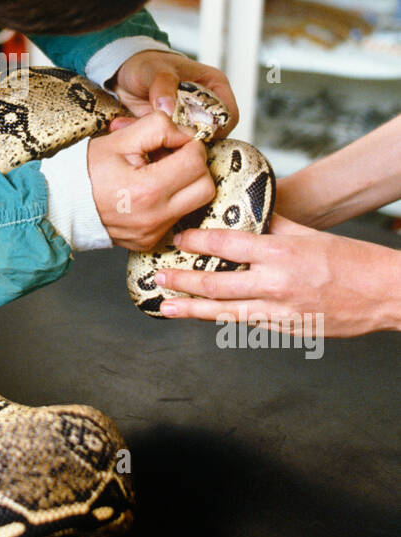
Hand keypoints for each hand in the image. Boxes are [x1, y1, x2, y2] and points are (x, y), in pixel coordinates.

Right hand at [87, 111, 215, 249]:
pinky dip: (170, 202)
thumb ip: (158, 128)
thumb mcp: (119, 138)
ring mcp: (154, 233)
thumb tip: (185, 133)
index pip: (196, 161)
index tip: (174, 141)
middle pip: (206, 187)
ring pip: (195, 204)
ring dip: (185, 185)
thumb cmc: (86, 171)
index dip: (189, 144)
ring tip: (160, 173)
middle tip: (173, 156)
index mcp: (147, 189)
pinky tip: (148, 193)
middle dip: (195, 167)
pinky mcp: (151, 242)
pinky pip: (177, 218)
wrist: (61, 204)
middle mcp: (155, 217)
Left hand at [109, 50, 238, 136]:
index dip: (214, 128)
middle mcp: (208, 106)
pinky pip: (177, 147)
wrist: (128, 75)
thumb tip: (169, 108)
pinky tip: (147, 141)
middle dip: (192, 141)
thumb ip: (163, 85)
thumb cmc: (148, 65)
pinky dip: (163, 147)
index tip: (191, 133)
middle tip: (170, 142)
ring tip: (155, 141)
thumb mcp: (154, 70)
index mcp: (215, 86)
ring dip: (176, 146)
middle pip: (214, 135)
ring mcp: (193, 121)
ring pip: (195, 144)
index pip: (228, 116)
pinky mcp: (178, 132)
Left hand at [154, 213, 400, 336]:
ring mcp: (280, 310)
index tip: (176, 238)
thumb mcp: (309, 233)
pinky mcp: (286, 328)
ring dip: (192, 310)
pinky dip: (222, 320)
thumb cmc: (349, 260)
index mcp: (280, 252)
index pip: (228, 244)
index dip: (197, 240)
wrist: (383, 294)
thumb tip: (247, 209)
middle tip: (158, 276)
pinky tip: (203, 317)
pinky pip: (246, 323)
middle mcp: (276, 283)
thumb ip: (274, 223)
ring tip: (166, 307)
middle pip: (217, 283)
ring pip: (226, 311)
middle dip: (184, 280)